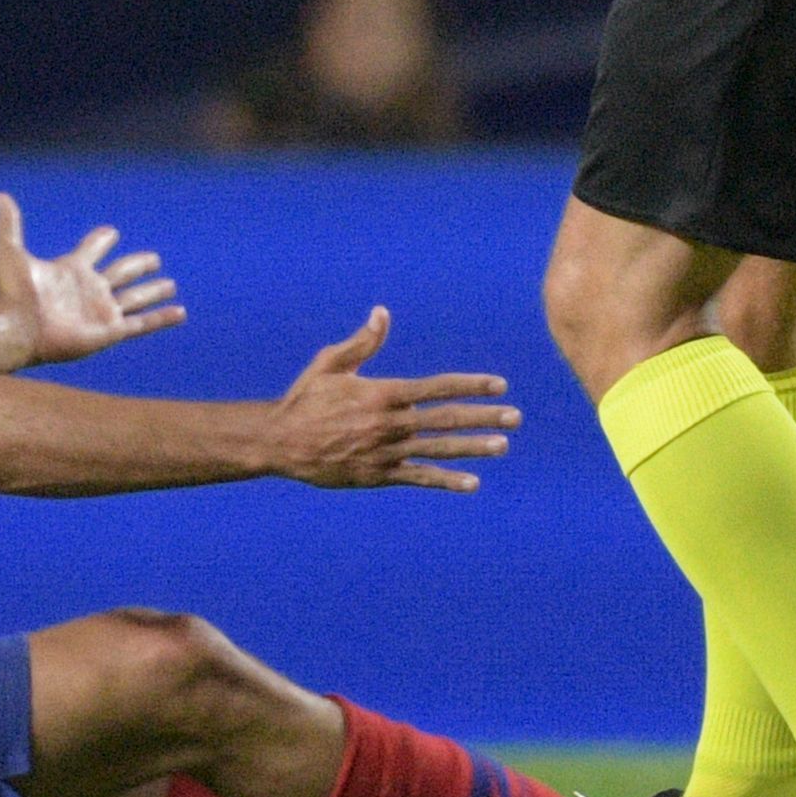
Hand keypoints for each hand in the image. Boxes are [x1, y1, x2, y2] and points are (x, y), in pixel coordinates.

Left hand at [0, 191, 182, 364]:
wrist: (17, 328)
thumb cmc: (12, 293)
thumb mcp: (10, 252)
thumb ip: (9, 224)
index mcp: (72, 269)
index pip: (93, 249)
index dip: (101, 239)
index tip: (110, 231)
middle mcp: (90, 289)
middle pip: (121, 272)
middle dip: (137, 265)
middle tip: (154, 258)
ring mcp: (101, 311)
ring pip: (136, 298)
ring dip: (154, 291)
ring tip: (171, 285)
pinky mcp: (110, 330)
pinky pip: (142, 323)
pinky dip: (162, 318)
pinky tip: (180, 312)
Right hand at [266, 309, 517, 490]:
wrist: (280, 443)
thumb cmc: (305, 398)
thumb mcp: (330, 363)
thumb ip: (363, 342)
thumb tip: (383, 313)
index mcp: (382, 393)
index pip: (437, 386)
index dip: (471, 385)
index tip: (499, 385)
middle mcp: (389, 423)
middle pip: (446, 419)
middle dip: (484, 416)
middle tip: (516, 417)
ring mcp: (386, 452)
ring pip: (439, 449)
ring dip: (474, 447)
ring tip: (503, 445)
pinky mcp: (379, 476)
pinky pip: (419, 478)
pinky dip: (446, 481)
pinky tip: (472, 483)